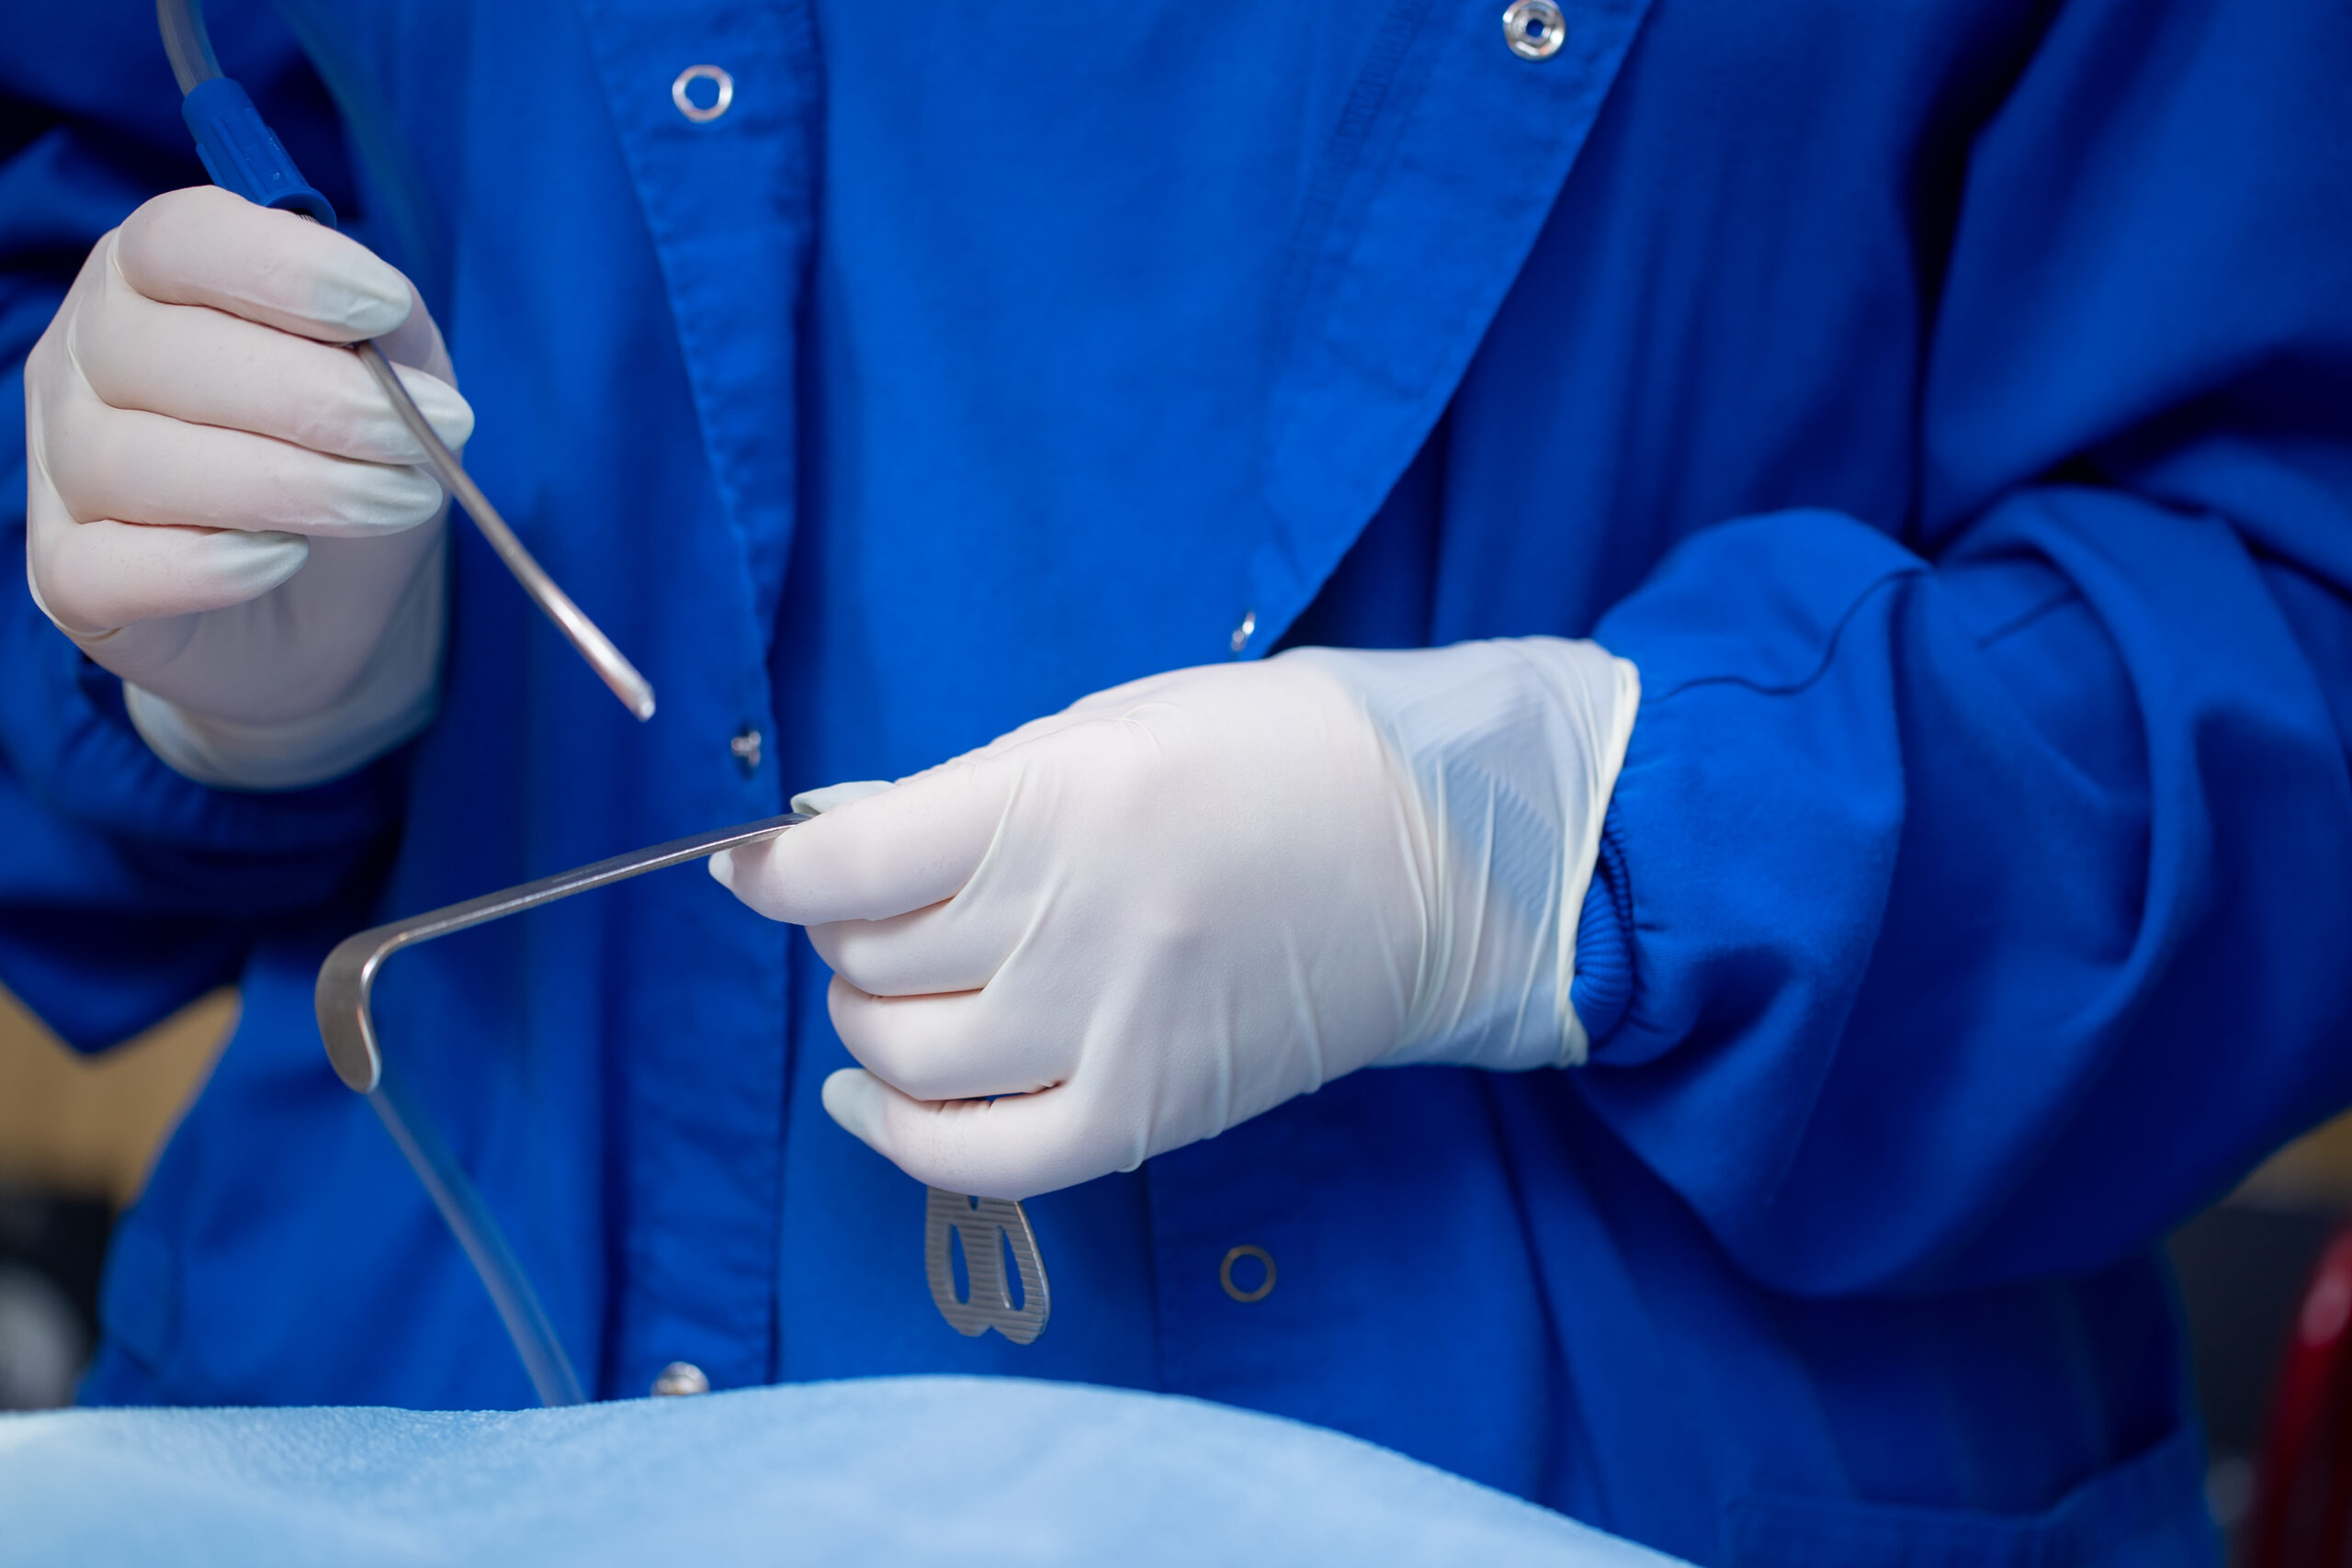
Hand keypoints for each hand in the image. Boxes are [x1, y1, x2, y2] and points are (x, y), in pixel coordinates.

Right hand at [24, 185, 471, 787]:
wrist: (330, 598)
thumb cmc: (351, 455)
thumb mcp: (395, 376)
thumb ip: (389, 337)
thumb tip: (384, 327)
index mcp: (152, 276)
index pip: (176, 239)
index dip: (281, 268)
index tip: (384, 310)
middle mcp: (85, 356)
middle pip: (154, 349)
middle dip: (308, 396)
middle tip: (414, 440)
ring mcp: (61, 465)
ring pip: (130, 461)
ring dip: (282, 484)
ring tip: (391, 502)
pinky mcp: (66, 574)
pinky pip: (101, 567)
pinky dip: (200, 565)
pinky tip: (283, 558)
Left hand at [713, 638, 1637, 1198]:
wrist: (1435, 853)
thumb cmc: (1270, 757)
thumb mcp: (1111, 727)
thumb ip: (975, 792)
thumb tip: (837, 840)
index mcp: (1061, 802)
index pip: (849, 864)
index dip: (772, 869)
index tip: (751, 863)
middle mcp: (1074, 925)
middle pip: (870, 959)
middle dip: (843, 930)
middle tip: (878, 903)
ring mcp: (1112, 1032)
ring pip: (904, 1058)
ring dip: (869, 1018)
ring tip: (899, 983)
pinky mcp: (1148, 1114)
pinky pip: (982, 1160)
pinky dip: (899, 1137)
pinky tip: (868, 1099)